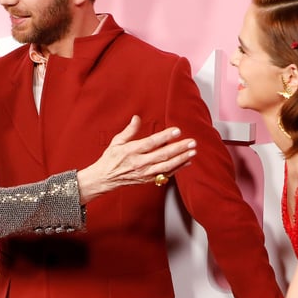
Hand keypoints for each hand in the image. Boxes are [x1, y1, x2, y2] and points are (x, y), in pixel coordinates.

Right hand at [76, 116, 195, 203]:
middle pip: (163, 155)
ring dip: (181, 159)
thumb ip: (129, 130)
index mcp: (131, 151)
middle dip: (179, 148)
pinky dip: (177, 169)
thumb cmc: (110, 159)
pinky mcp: (148, 179)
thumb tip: (137, 118)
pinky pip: (165, 175)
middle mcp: (139, 163)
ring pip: (167, 166)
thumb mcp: (116, 141)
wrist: (104, 178)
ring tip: (192, 152)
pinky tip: (186, 162)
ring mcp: (145, 173)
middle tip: (192, 142)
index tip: (177, 131)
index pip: (151, 143)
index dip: (165, 137)